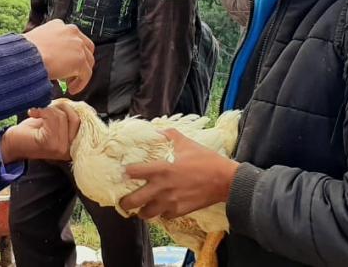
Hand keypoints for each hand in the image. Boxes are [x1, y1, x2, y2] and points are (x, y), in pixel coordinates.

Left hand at [0, 103, 79, 162]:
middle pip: (75, 118)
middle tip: (48, 106)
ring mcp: (60, 148)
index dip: (72, 108)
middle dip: (61, 107)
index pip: (82, 121)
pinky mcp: (50, 143)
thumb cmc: (30, 133)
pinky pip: (52, 118)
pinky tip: (33, 113)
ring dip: (48, 109)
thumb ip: (67, 118)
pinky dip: (41, 111)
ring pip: (62, 117)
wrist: (10, 144)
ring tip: (38, 112)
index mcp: (73, 146)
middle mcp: (69, 150)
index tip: (59, 104)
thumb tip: (76, 105)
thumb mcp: (54, 124)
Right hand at [23, 20, 94, 94]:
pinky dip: (80, 83)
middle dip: (79, 62)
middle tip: (70, 74)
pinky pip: (86, 74)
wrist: (26, 57)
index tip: (66, 62)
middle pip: (85, 48)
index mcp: (59, 25)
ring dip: (80, 74)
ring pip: (88, 62)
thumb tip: (46, 56)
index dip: (71, 52)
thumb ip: (46, 45)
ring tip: (69, 84)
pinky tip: (71, 89)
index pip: (73, 38)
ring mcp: (78, 45)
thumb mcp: (35, 41)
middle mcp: (71, 32)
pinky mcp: (80, 60)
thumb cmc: (23, 52)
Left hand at [119, 129, 239, 219]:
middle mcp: (162, 188)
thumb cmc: (206, 160)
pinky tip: (161, 207)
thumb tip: (157, 130)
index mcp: (161, 169)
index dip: (124, 173)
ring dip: (141, 210)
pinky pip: (163, 216)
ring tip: (141, 207)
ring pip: (146, 214)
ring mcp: (170, 202)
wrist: (225, 181)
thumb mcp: (186, 143)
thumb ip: (169, 135)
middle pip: (133, 201)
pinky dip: (160, 213)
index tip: (122, 172)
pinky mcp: (179, 212)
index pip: (133, 172)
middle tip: (124, 199)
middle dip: (125, 202)